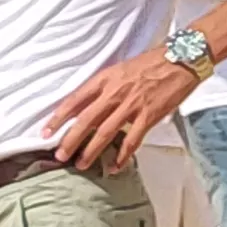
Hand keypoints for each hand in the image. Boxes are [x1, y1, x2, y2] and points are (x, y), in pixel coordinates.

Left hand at [41, 48, 197, 169]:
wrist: (179, 60)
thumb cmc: (149, 64)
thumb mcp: (118, 70)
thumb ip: (102, 87)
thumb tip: (85, 105)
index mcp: (105, 79)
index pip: (75, 100)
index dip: (58, 118)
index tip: (46, 132)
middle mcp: (114, 93)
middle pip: (86, 120)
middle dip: (70, 140)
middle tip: (59, 156)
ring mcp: (131, 105)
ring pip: (105, 133)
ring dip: (91, 151)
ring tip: (81, 164)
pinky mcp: (149, 116)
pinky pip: (132, 140)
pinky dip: (122, 155)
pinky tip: (115, 166)